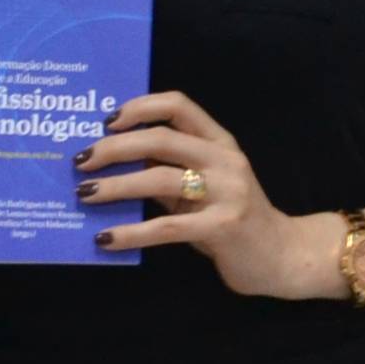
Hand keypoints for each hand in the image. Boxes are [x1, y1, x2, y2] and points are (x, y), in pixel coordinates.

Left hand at [79, 92, 324, 295]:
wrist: (283, 257)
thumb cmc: (233, 219)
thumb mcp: (204, 187)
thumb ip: (169, 171)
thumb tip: (113, 164)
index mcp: (219, 142)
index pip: (178, 105)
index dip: (140, 108)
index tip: (107, 122)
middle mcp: (224, 160)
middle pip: (161, 139)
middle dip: (114, 148)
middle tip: (81, 161)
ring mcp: (227, 193)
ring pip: (159, 179)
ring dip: (116, 187)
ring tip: (85, 195)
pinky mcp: (222, 227)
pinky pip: (166, 227)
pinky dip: (131, 232)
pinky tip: (105, 239)